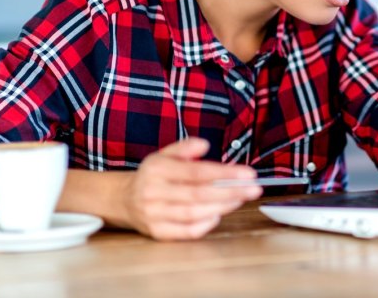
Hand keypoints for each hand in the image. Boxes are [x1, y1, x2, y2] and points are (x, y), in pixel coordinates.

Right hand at [121, 137, 261, 239]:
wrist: (123, 199)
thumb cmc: (154, 175)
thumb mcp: (165, 154)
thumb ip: (185, 147)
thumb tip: (205, 145)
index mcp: (157, 169)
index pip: (197, 172)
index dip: (225, 173)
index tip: (248, 173)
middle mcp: (153, 192)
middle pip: (198, 194)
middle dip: (231, 191)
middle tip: (254, 189)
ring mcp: (154, 215)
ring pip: (194, 213)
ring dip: (222, 206)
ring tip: (241, 198)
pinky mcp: (157, 233)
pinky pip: (186, 232)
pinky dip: (206, 225)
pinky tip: (219, 214)